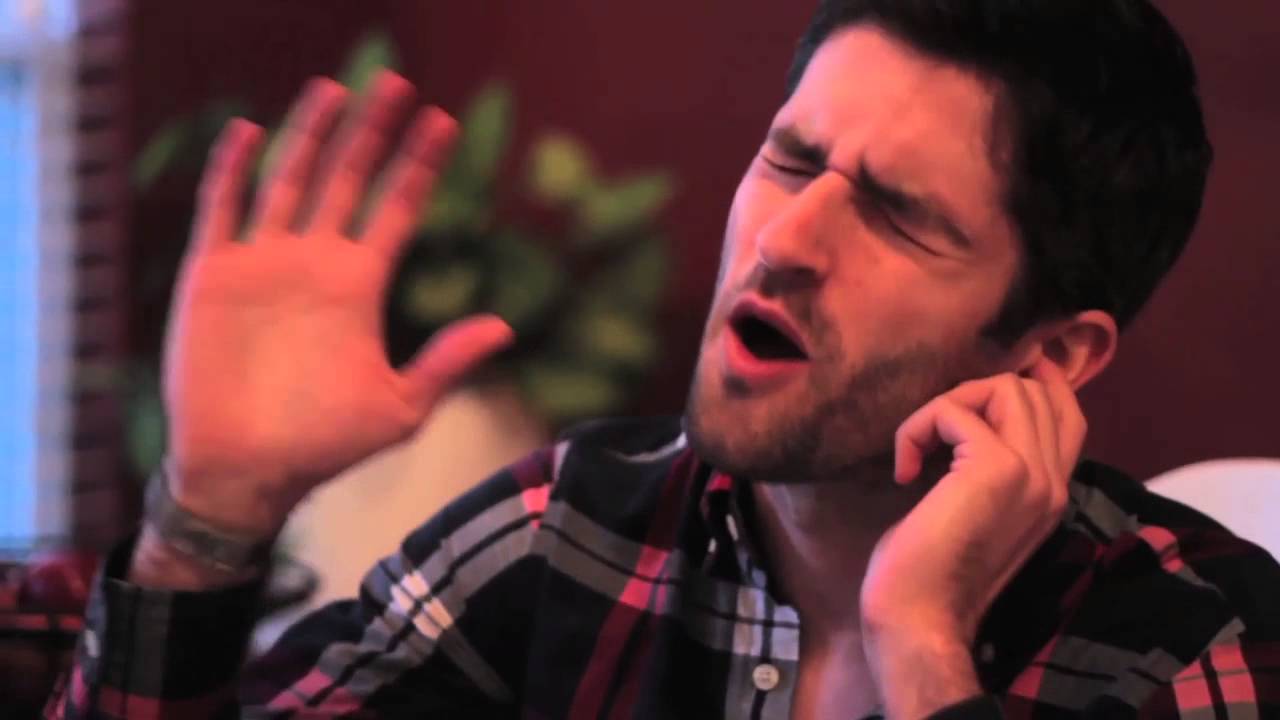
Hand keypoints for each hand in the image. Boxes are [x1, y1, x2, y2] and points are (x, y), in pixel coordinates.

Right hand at [162, 72, 512, 535]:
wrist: (247, 471)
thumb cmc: (324, 446)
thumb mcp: (400, 406)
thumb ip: (447, 361)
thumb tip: (506, 326)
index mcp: (360, 285)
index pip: (397, 208)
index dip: (419, 165)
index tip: (442, 122)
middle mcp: (315, 263)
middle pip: (348, 179)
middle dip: (372, 132)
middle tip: (396, 82)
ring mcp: (264, 263)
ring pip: (289, 180)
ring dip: (310, 135)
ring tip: (334, 88)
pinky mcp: (214, 275)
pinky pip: (223, 209)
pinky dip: (233, 170)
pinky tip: (250, 131)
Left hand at [859, 362, 1085, 715]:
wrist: (919, 620)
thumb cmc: (927, 572)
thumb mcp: (972, 509)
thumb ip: (991, 466)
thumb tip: (971, 417)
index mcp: (1052, 493)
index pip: (1069, 412)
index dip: (1034, 380)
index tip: (986, 375)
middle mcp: (1054, 481)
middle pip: (1036, 391)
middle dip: (974, 393)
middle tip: (933, 435)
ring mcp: (1033, 474)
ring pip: (1005, 387)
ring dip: (947, 404)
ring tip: (920, 450)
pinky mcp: (998, 469)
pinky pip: (954, 409)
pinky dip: (917, 427)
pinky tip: (905, 471)